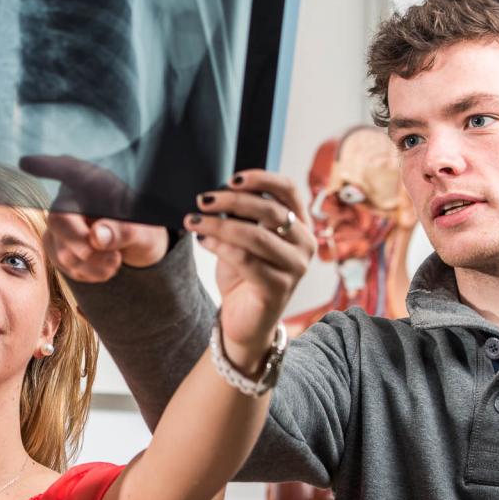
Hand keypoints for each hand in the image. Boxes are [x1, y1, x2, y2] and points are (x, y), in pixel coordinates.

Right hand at [19, 155, 168, 282]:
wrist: (136, 245)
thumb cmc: (140, 226)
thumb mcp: (143, 228)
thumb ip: (124, 230)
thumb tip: (96, 237)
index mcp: (93, 181)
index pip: (68, 170)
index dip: (47, 166)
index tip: (26, 162)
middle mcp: (69, 198)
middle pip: (59, 220)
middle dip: (84, 246)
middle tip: (114, 258)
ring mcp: (58, 222)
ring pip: (60, 251)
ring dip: (92, 265)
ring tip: (116, 261)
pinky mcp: (55, 245)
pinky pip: (62, 265)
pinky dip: (87, 273)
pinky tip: (105, 267)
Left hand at [186, 170, 312, 367]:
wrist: (244, 320)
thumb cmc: (244, 274)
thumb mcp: (244, 237)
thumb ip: (243, 215)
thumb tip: (220, 191)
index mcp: (301, 225)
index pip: (289, 190)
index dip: (261, 179)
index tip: (231, 178)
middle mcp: (305, 244)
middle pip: (270, 210)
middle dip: (232, 201)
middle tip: (203, 199)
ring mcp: (296, 267)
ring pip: (255, 235)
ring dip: (219, 224)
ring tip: (193, 220)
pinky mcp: (279, 288)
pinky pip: (246, 259)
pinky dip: (220, 247)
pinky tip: (203, 242)